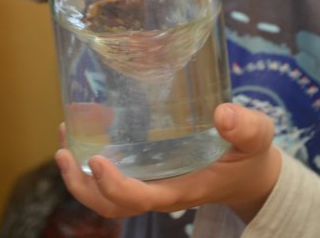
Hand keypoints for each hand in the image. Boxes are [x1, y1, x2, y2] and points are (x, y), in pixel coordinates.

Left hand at [55, 103, 281, 223]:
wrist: (250, 173)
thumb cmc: (250, 155)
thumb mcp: (256, 137)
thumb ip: (245, 127)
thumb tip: (223, 114)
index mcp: (184, 188)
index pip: (141, 198)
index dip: (115, 186)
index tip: (98, 161)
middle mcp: (162, 191)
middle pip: (112, 205)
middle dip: (83, 185)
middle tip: (63, 153)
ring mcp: (153, 184)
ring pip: (107, 197)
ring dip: (80, 176)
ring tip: (64, 143)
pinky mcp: (149, 173)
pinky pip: (115, 176)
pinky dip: (93, 162)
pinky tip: (87, 131)